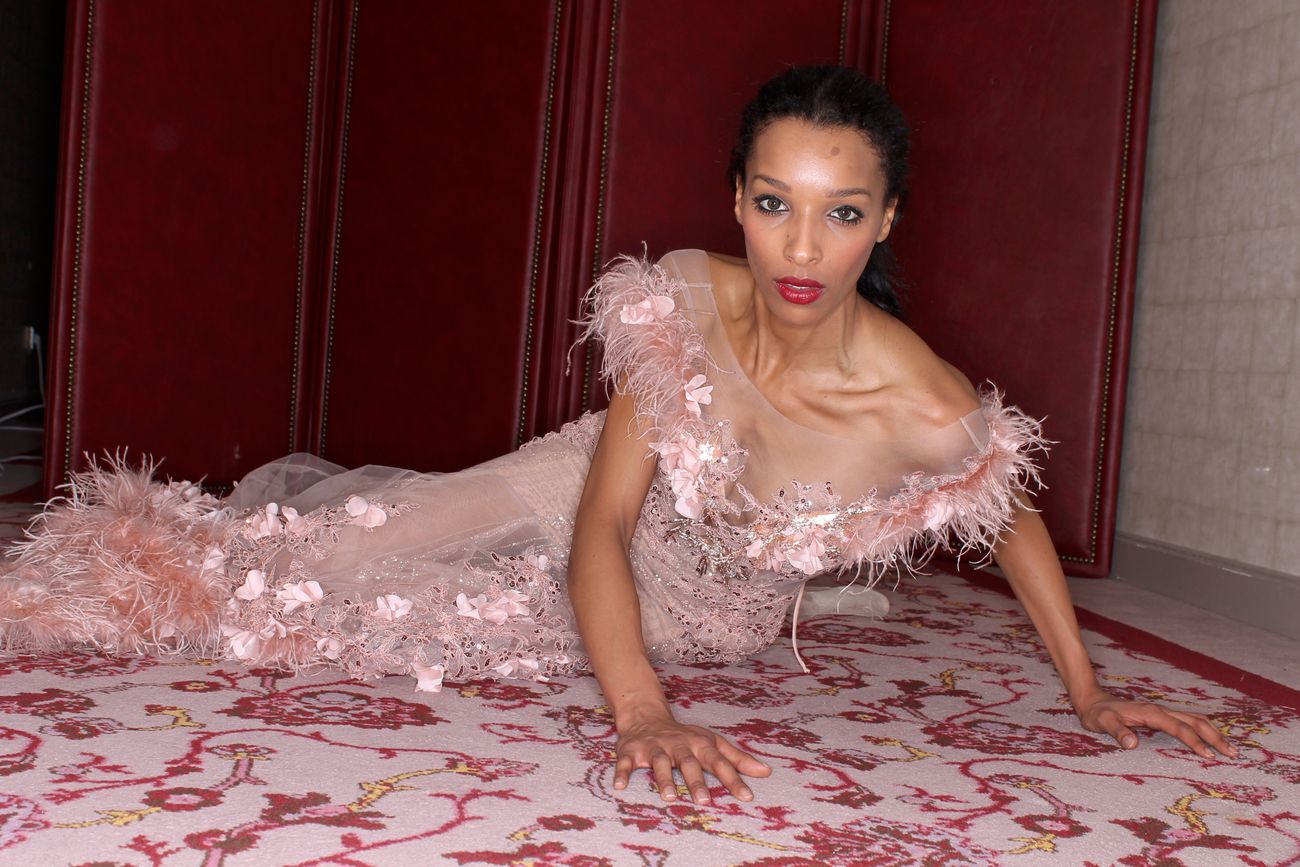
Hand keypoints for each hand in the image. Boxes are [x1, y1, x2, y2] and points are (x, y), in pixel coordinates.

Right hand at [613, 713, 771, 803]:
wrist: (646, 716)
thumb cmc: (684, 737)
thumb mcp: (712, 743)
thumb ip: (737, 758)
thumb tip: (765, 771)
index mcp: (698, 744)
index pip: (718, 762)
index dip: (733, 779)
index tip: (747, 796)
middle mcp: (677, 745)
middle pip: (688, 763)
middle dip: (696, 781)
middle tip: (705, 801)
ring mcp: (653, 748)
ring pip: (659, 763)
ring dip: (664, 779)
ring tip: (671, 797)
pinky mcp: (631, 752)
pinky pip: (626, 763)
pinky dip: (623, 773)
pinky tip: (620, 787)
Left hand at [1073, 690, 1239, 759]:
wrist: (1093, 701)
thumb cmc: (1097, 714)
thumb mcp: (1102, 723)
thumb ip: (1117, 731)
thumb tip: (1132, 744)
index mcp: (1150, 713)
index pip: (1178, 727)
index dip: (1194, 741)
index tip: (1208, 755)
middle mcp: (1160, 710)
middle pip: (1194, 721)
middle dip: (1214, 736)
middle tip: (1232, 753)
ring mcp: (1162, 712)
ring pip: (1194, 719)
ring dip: (1213, 732)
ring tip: (1229, 748)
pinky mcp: (1161, 716)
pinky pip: (1187, 721)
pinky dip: (1203, 729)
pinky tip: (1211, 739)